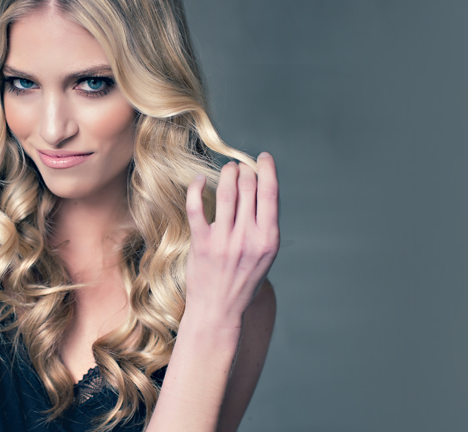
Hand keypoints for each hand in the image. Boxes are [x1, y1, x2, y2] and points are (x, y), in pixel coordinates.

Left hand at [182, 152, 279, 325]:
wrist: (218, 309)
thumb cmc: (243, 281)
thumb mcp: (265, 256)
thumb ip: (263, 226)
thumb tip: (258, 190)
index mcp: (268, 239)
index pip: (271, 194)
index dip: (267, 170)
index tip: (263, 157)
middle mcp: (248, 238)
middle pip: (249, 188)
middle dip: (245, 170)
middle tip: (241, 165)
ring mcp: (224, 240)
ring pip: (227, 193)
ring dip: (226, 174)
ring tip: (227, 169)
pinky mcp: (201, 243)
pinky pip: (197, 207)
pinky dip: (197, 188)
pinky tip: (199, 180)